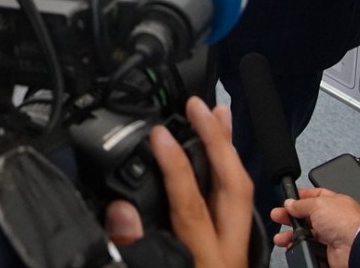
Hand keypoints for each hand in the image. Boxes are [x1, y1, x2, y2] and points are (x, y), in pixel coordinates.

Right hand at [103, 98, 252, 267]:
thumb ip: (132, 251)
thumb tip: (120, 212)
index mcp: (206, 263)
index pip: (192, 206)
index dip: (176, 167)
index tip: (159, 134)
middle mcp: (227, 254)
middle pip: (234, 189)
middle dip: (219, 143)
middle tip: (200, 107)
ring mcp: (232, 250)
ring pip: (239, 192)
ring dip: (225, 149)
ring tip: (216, 113)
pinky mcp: (227, 249)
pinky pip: (232, 202)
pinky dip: (224, 171)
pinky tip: (214, 155)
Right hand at [272, 188, 359, 267]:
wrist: (354, 248)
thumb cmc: (345, 222)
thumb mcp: (318, 204)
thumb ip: (301, 204)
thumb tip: (290, 203)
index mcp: (334, 202)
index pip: (315, 196)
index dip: (301, 196)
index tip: (288, 198)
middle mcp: (332, 218)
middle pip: (307, 215)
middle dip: (291, 216)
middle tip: (277, 216)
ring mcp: (330, 235)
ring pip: (306, 232)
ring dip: (291, 234)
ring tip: (280, 237)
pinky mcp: (326, 250)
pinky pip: (309, 247)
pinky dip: (299, 246)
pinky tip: (292, 245)